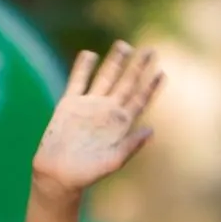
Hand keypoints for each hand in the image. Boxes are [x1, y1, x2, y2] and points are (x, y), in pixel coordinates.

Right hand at [32, 42, 162, 194]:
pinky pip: (77, 81)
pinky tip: (90, 54)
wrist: (58, 175)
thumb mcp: (114, 161)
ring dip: (115, 62)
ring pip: (104, 78)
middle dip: (138, 68)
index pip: (139, 101)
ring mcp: (88, 105)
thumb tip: (151, 130)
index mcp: (121, 124)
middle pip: (126, 84)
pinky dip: (83, 68)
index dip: (150, 87)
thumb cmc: (88, 173)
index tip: (162, 72)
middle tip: (150, 50)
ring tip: (125, 45)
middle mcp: (107, 111)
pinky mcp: (69, 104)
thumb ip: (132, 145)